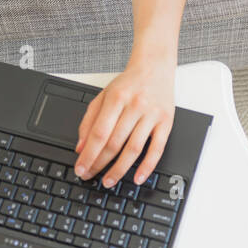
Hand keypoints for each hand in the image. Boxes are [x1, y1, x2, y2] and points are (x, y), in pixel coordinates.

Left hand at [74, 55, 176, 187]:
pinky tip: (137, 177)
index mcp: (116, 98)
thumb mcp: (103, 96)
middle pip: (114, 143)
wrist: (155, 67)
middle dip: (99, 164)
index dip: (88, 154)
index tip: (81, 168)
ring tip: (109, 181)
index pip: (99, 133)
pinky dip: (147, 166)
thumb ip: (89, 121)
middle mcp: (134, 106)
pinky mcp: (166, 122)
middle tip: (90, 176)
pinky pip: (157, 148)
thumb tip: (80, 147)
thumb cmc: (128, 83)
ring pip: (133, 149)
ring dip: (120, 169)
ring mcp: (151, 115)